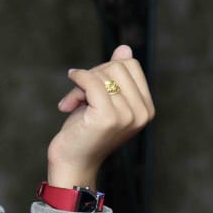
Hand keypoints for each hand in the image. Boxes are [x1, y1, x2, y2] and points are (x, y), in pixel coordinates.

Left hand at [46, 44, 155, 189]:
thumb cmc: (86, 131)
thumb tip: (125, 48)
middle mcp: (142, 112)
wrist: (73, 163)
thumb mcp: (104, 99)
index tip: (92, 89)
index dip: (106, 71)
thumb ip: (116, 75)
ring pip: (103, 74)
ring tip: (74, 104)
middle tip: (80, 96)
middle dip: (94, 75)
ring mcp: (127, 115)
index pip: (130, 65)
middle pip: (118, 66)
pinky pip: (91, 82)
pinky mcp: (108, 117)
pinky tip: (66, 99)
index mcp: (147, 109)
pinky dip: (76, 81)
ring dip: (81, 85)